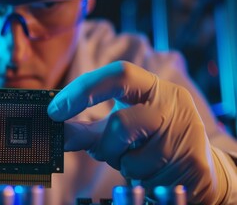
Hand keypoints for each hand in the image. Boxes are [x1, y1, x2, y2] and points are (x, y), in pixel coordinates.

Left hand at [48, 61, 226, 203]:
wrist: (195, 162)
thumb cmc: (150, 138)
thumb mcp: (120, 125)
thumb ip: (88, 129)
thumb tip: (57, 133)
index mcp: (152, 86)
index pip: (118, 75)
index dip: (83, 90)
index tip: (55, 110)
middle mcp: (171, 103)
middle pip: (119, 123)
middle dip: (102, 144)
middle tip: (99, 149)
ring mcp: (185, 131)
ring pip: (129, 155)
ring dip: (118, 162)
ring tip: (131, 157)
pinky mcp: (193, 160)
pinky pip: (144, 174)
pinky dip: (134, 175)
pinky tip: (147, 169)